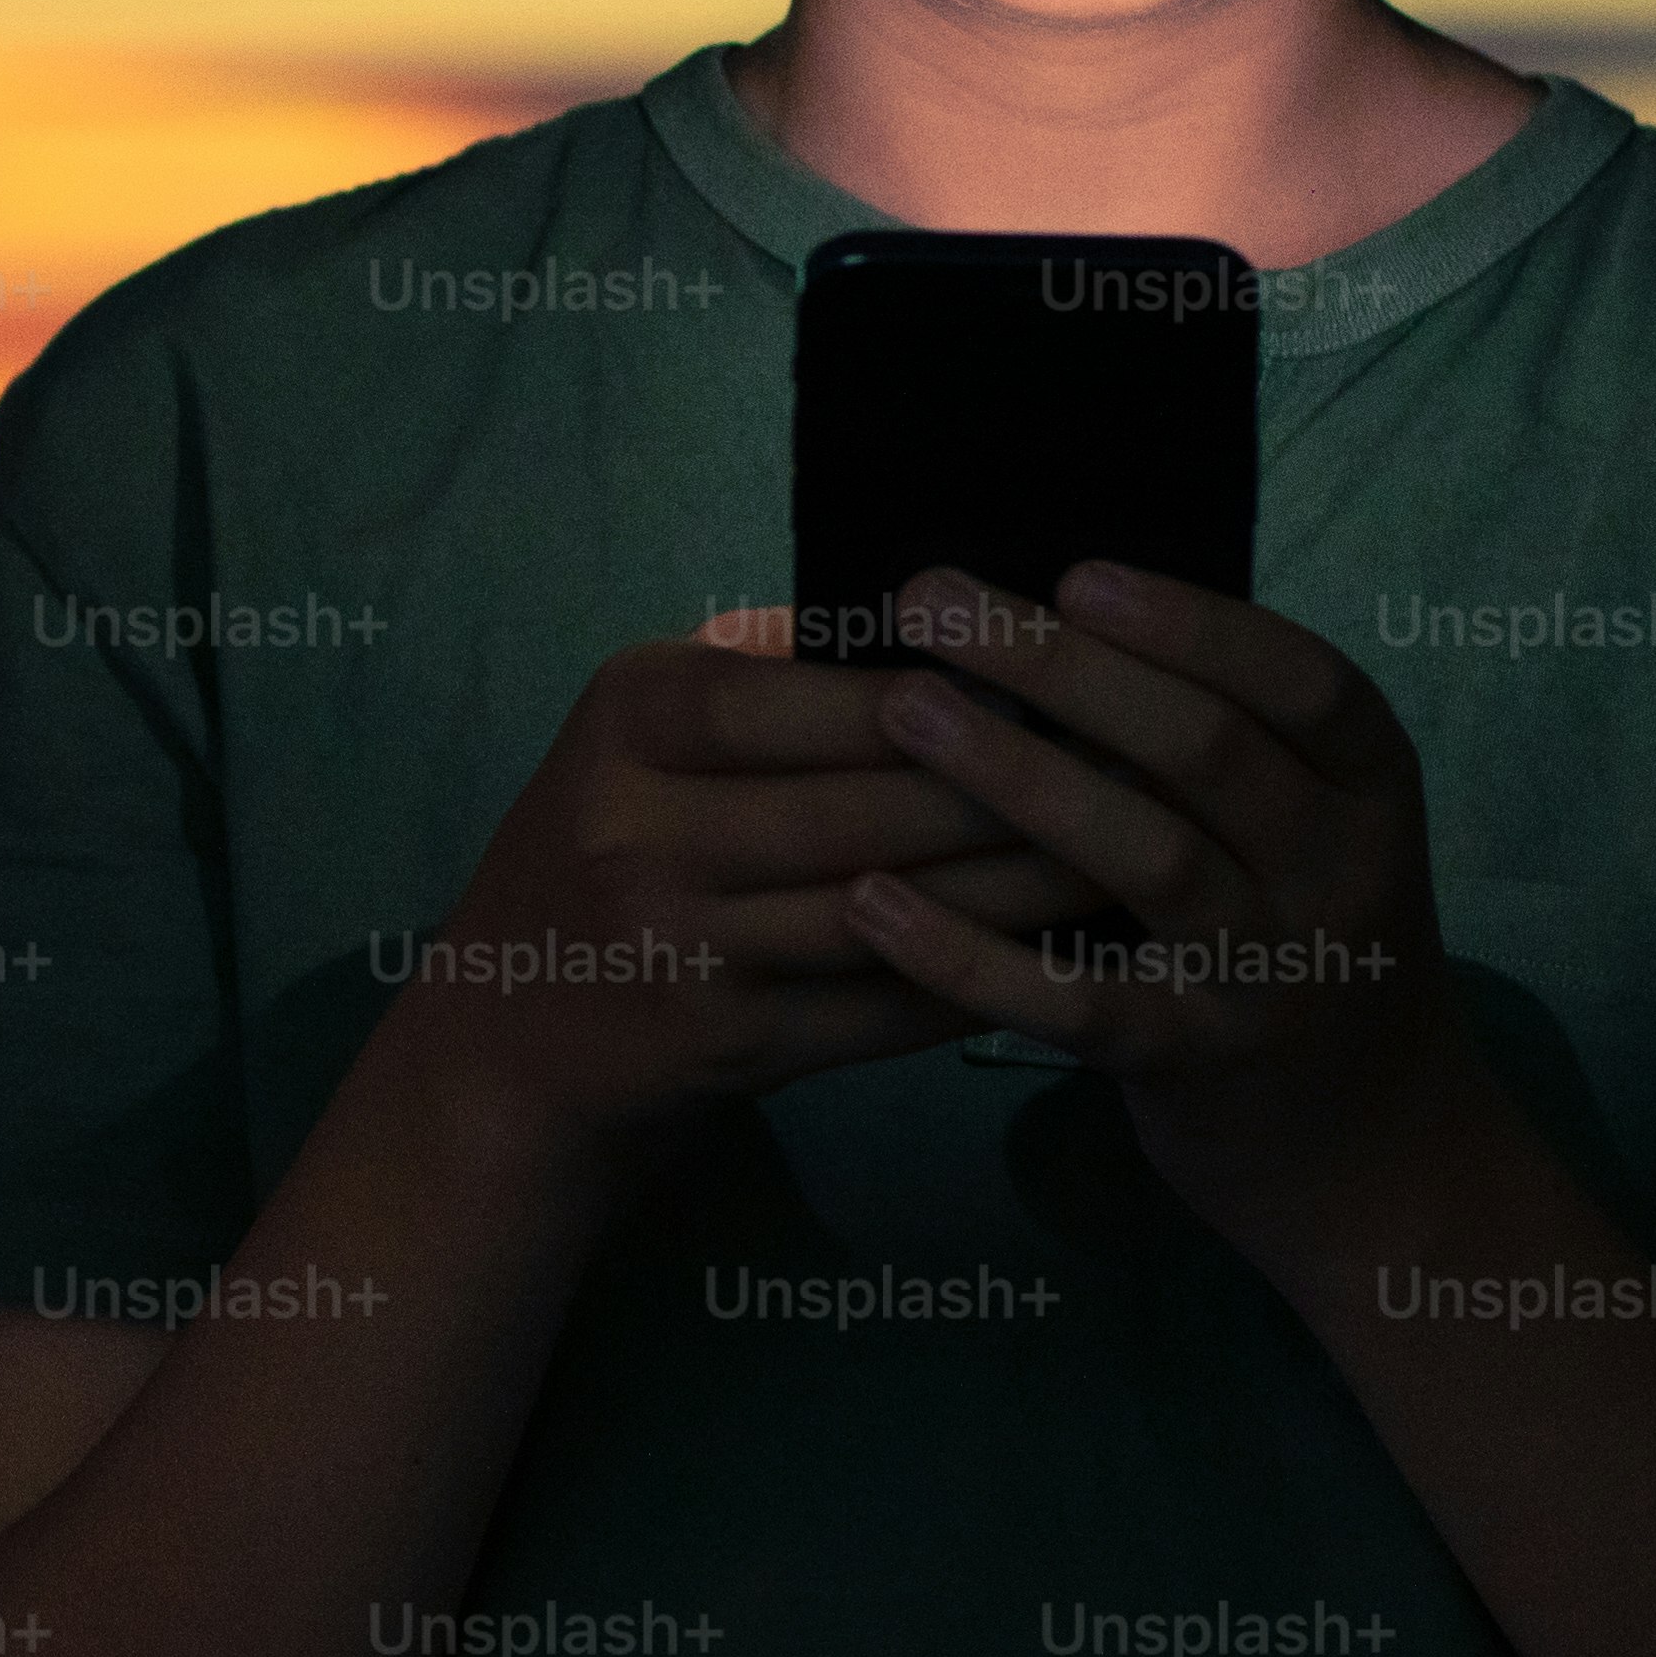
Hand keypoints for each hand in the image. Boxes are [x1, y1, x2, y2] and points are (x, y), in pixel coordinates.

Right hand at [366, 605, 1122, 1164]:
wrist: (501, 1047)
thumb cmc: (603, 857)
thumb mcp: (635, 737)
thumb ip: (758, 669)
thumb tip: (932, 609)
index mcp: (633, 715)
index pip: (829, 692)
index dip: (960, 694)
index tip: (1076, 685)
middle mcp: (643, 822)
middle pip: (879, 802)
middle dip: (1027, 793)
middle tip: (1154, 773)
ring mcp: (680, 942)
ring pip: (901, 905)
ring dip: (1028, 891)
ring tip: (1136, 860)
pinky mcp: (721, 1044)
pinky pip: (886, 1008)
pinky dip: (983, 983)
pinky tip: (1064, 961)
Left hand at [830, 560, 1478, 1242]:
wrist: (1376, 1151)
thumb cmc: (1297, 940)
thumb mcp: (1306, 830)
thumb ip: (1217, 738)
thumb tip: (1047, 607)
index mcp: (1370, 792)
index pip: (1303, 683)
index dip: (1191, 624)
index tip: (1074, 574)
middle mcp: (1340, 874)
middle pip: (1206, 752)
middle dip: (1063, 667)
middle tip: (932, 601)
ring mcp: (1273, 975)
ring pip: (1149, 860)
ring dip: (1018, 776)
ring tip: (903, 708)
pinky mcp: (1194, 1063)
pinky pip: (1076, 1004)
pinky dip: (971, 954)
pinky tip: (875, 901)